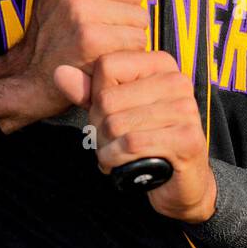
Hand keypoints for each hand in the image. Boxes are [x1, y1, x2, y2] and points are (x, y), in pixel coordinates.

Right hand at [0, 0, 155, 133]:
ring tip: (101, 44)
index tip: (95, 5)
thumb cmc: (58, 31)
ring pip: (139, 17)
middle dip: (126, 13)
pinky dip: (128, 54)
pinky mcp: (90, 38)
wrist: (31, 76)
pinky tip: (105, 58)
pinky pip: (137, 40)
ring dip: (129, 36)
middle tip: (99, 29)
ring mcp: (78, 9)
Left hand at [83, 49, 216, 220]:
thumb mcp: (112, 111)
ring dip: (105, 147)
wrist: (181, 183)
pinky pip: (132, 144)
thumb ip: (87, 91)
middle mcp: (177, 81)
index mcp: (160, 64)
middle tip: (107, 142)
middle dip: (98, 127)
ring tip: (113, 154)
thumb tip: (59, 72)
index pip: (107, 65)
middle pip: (108, 98)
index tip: (106, 115)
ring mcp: (185, 109)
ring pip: (116, 123)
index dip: (95, 95)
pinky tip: (119, 165)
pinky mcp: (187, 138)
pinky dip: (116, 159)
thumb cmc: (144, 141)